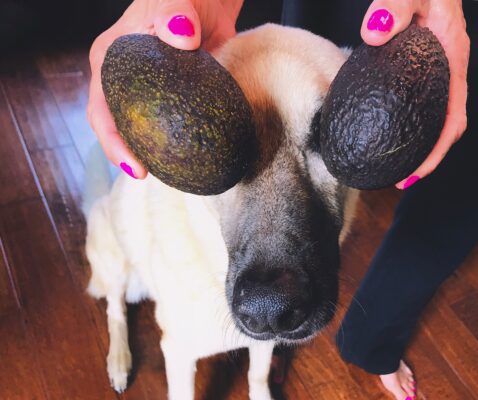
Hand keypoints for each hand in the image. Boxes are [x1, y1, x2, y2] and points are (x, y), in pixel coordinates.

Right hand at [87, 0, 243, 178]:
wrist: (210, 1)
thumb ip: (173, 12)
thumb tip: (182, 39)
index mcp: (110, 61)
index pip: (101, 110)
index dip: (112, 142)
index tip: (134, 167)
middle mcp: (123, 82)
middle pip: (116, 127)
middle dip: (126, 156)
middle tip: (146, 176)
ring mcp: (147, 93)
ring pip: (140, 131)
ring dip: (149, 153)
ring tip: (167, 175)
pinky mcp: (171, 98)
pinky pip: (168, 125)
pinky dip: (171, 143)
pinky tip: (187, 158)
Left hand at [360, 0, 469, 188]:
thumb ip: (394, 7)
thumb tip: (376, 34)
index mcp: (452, 63)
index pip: (452, 118)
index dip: (437, 151)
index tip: (415, 175)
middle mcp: (446, 73)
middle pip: (442, 128)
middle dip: (425, 158)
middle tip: (399, 181)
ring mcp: (432, 74)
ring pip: (429, 118)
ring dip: (415, 145)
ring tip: (389, 165)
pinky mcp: (417, 71)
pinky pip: (414, 103)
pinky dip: (403, 122)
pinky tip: (379, 129)